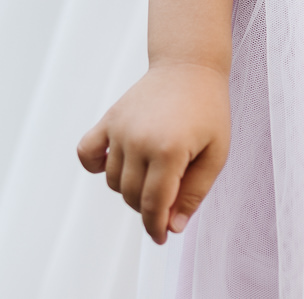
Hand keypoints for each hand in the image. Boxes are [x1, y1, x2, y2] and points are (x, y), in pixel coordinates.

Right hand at [77, 61, 230, 243]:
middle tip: (169, 195)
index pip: (154, 205)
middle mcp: (139, 140)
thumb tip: (172, 227)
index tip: (161, 237)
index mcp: (169, 151)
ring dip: (129, 188)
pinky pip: (87, 153)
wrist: (189, 67)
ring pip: (112, 181)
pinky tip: (117, 164)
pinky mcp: (108, 119)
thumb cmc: (208, 110)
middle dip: (148, 207)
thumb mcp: (216, 153)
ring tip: (154, 172)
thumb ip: (194, 193)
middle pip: (131, 196)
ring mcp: (120, 129)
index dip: (156, 227)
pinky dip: (95, 166)